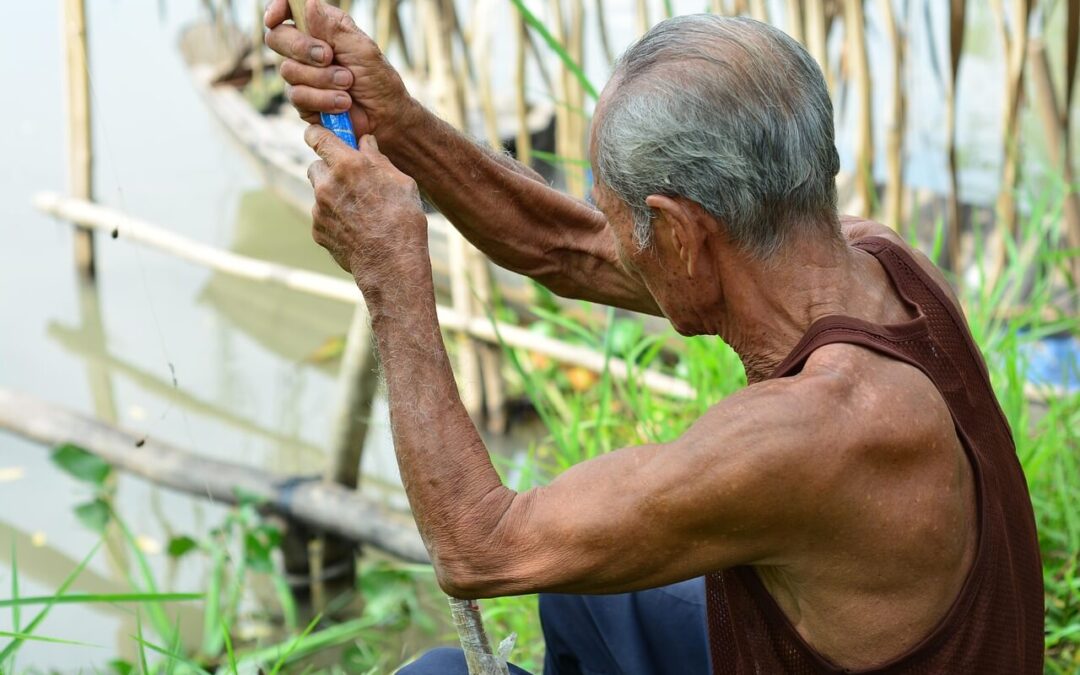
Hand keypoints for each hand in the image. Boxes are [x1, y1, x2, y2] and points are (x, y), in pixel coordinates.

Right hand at [265, 0, 418, 141]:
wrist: (385, 117)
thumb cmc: (378, 79)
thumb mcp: (361, 49)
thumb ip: (333, 28)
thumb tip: (308, 3)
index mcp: (321, 27)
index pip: (288, 12)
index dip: (276, 10)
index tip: (274, 18)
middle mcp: (307, 49)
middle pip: (277, 38)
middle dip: (301, 48)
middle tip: (328, 56)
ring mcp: (302, 76)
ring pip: (288, 70)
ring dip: (322, 79)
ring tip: (348, 84)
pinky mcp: (303, 101)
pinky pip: (298, 96)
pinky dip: (322, 99)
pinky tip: (343, 103)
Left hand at [305, 126, 428, 294]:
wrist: (392, 263)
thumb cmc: (403, 220)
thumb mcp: (401, 181)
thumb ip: (378, 158)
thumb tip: (365, 143)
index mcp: (348, 165)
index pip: (317, 136)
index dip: (318, 134)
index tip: (322, 136)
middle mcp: (327, 184)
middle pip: (315, 166)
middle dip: (329, 170)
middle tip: (350, 180)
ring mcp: (319, 209)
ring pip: (319, 193)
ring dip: (332, 195)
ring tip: (359, 210)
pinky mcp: (318, 230)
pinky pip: (323, 217)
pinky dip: (334, 219)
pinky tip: (356, 229)